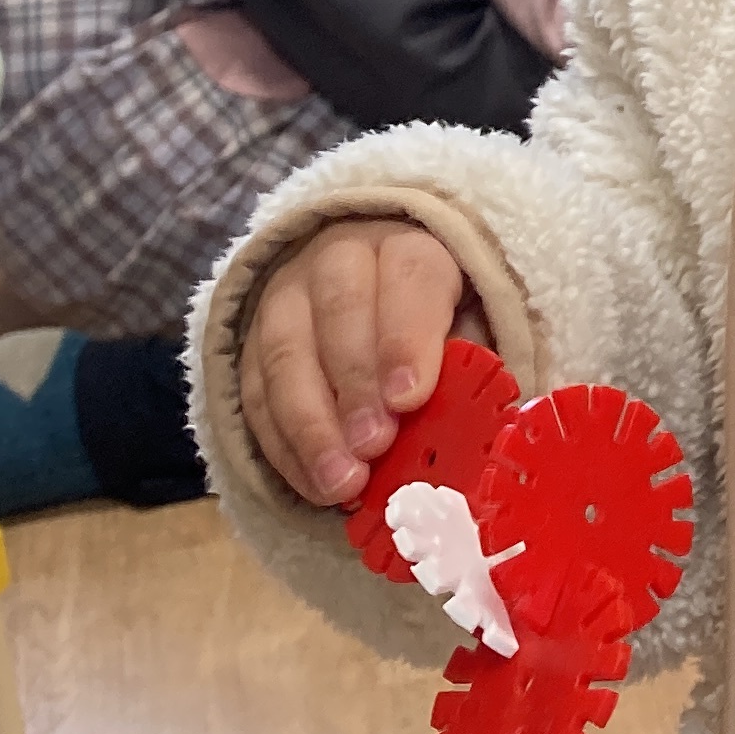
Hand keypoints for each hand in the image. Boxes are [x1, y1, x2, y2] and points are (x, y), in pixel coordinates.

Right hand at [239, 218, 469, 506]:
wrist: (373, 294)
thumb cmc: (437, 321)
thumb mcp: (470, 325)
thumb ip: (472, 365)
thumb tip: (483, 425)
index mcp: (408, 248)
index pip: (408, 277)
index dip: (406, 339)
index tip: (410, 399)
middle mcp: (338, 262)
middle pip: (338, 311)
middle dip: (355, 386)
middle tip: (373, 446)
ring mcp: (286, 300)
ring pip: (285, 355)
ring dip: (311, 427)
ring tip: (342, 483)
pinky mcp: (251, 346)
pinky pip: (255, 395)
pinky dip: (284, 446)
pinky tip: (314, 485)